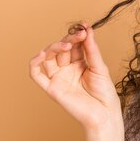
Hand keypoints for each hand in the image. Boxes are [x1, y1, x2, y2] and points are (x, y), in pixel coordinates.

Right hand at [28, 22, 123, 140]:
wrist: (104, 113)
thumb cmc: (104, 93)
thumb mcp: (99, 67)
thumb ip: (91, 49)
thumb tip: (87, 28)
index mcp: (79, 63)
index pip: (74, 45)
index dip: (77, 35)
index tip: (84, 27)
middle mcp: (67, 69)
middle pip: (61, 49)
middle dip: (69, 39)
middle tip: (79, 35)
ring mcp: (58, 78)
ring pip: (48, 58)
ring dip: (55, 47)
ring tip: (67, 44)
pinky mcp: (52, 88)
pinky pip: (36, 75)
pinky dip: (35, 64)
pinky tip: (41, 54)